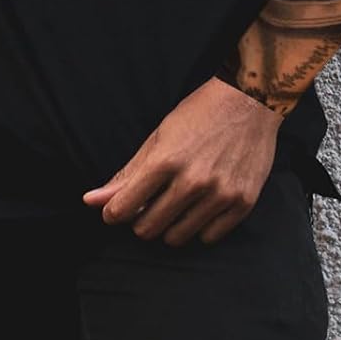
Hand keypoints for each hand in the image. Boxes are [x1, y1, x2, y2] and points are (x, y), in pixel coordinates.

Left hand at [80, 76, 283, 246]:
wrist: (249, 102)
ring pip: (178, 237)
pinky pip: (209, 237)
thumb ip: (127, 174)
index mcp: (166, 160)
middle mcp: (193, 181)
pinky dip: (200, 227)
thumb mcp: (158, 137)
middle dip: (142, 220)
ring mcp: (220, 194)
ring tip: (175, 205)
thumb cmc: (199, 114)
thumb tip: (91, 201)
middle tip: (150, 204)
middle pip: (149, 228)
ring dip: (170, 226)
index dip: (114, 213)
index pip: (124, 208)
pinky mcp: (242, 203)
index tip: (115, 211)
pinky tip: (200, 207)